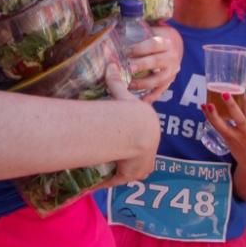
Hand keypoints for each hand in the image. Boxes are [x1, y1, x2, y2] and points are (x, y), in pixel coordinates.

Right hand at [99, 65, 158, 186]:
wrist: (136, 130)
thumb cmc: (132, 112)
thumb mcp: (123, 96)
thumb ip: (117, 82)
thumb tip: (111, 64)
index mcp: (149, 132)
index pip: (141, 138)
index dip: (132, 138)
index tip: (123, 138)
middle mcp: (147, 152)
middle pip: (135, 156)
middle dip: (126, 156)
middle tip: (112, 154)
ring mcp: (139, 166)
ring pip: (126, 169)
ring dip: (117, 169)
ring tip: (103, 167)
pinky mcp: (129, 175)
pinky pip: (115, 180)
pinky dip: (106, 181)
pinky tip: (96, 181)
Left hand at [125, 25, 182, 103]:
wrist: (171, 50)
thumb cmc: (153, 41)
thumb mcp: (150, 33)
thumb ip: (136, 34)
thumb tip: (113, 36)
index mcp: (166, 43)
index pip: (153, 44)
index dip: (139, 48)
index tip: (125, 51)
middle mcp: (171, 58)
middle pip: (156, 61)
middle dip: (140, 65)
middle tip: (127, 68)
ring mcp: (171, 72)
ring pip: (158, 80)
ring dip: (142, 83)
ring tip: (127, 84)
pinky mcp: (168, 83)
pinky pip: (159, 92)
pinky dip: (150, 97)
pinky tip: (139, 101)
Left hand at [200, 93, 245, 167]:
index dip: (242, 96)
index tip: (236, 86)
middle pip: (239, 115)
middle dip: (231, 105)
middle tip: (224, 93)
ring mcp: (237, 135)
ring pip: (224, 123)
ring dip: (215, 114)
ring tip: (208, 104)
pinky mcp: (228, 139)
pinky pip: (218, 128)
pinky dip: (210, 118)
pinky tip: (205, 109)